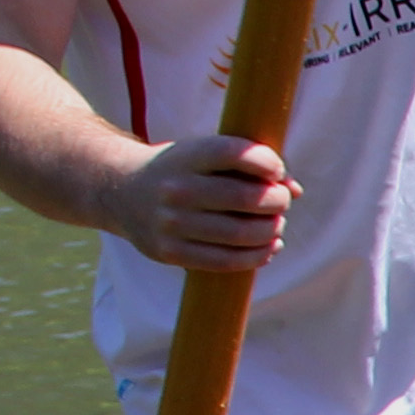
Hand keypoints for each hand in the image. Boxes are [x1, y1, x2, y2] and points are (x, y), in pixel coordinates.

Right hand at [101, 133, 296, 270]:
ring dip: (271, 230)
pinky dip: (257, 256)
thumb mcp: (204, 155)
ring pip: (240, 233)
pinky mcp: (170, 252)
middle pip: (245, 198)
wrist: (120, 191)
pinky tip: (269, 247)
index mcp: (186, 156)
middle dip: (276, 201)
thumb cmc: (181, 170)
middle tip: (281, 202)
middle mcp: (176, 189)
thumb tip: (294, 190)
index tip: (275, 170)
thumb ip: (249, 165)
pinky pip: (225, 261)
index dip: (266, 162)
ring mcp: (171, 223)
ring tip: (276, 225)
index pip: (234, 153)